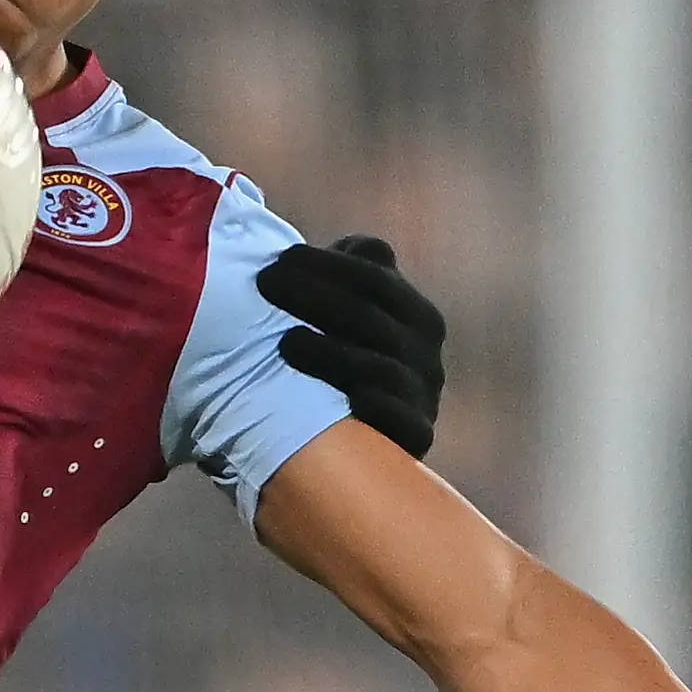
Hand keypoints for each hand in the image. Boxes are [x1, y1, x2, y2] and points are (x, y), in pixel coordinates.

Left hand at [258, 234, 447, 458]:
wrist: (347, 446)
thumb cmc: (332, 362)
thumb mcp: (339, 313)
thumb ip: (343, 272)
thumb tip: (352, 245)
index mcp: (412, 311)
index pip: (373, 275)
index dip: (327, 265)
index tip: (279, 260)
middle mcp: (425, 351)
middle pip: (373, 317)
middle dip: (317, 297)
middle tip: (266, 285)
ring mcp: (423, 395)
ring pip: (382, 369)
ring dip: (332, 354)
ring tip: (285, 344)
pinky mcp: (415, 438)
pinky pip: (403, 423)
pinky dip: (375, 408)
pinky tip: (342, 398)